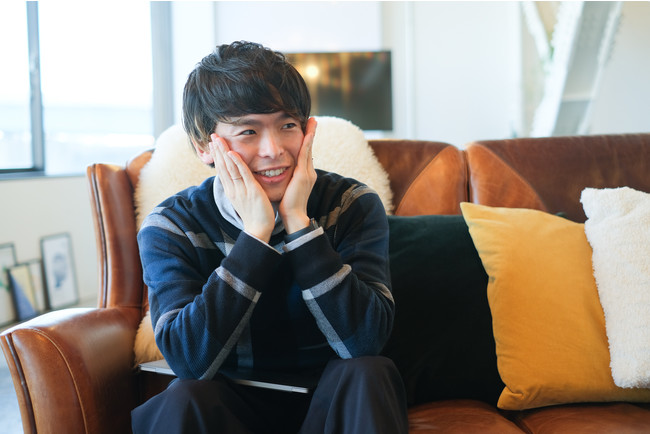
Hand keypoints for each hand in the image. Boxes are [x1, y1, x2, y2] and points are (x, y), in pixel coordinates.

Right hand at [210, 135, 275, 241]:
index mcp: (231, 190)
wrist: (258, 230)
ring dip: (224, 152)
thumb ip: (240, 187)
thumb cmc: (254, 214)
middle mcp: (233, 189)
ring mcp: (241, 190)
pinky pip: (243, 174)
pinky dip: (237, 163)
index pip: (222, 170)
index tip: (212, 144)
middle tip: (212, 136)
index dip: (217, 156)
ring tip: (218, 139)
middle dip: (217, 150)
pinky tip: (232, 153)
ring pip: (230, 168)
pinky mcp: (252, 191)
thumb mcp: (243, 199)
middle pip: (223, 166)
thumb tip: (238, 178)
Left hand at [279, 117, 317, 233]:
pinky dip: (306, 144)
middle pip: (309, 149)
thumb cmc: (288, 205)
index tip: (307, 130)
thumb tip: (279, 172)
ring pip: (308, 149)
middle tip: (313, 120)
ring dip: (311, 134)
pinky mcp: (303, 176)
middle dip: (311, 134)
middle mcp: (309, 172)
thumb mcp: (288, 188)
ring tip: (312, 121)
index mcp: (305, 175)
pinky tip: (307, 134)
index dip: (306, 142)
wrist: (294, 216)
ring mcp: (308, 173)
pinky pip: (305, 156)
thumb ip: (287, 178)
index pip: (305, 154)